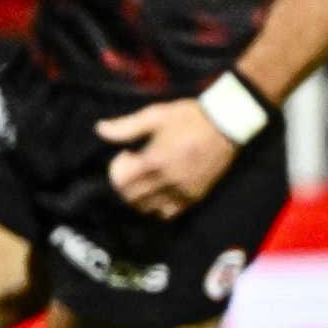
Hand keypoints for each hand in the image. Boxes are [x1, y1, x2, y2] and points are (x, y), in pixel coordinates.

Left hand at [98, 99, 239, 217]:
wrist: (227, 124)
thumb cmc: (190, 117)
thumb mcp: (156, 115)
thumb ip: (126, 126)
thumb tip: (100, 129)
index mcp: (154, 161)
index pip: (120, 181)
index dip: (117, 170)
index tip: (126, 155)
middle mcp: (167, 181)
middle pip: (131, 198)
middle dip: (125, 185)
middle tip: (133, 169)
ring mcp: (182, 191)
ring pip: (149, 208)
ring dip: (140, 198)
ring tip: (146, 182)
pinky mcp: (195, 195)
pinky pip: (170, 212)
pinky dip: (159, 207)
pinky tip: (161, 191)